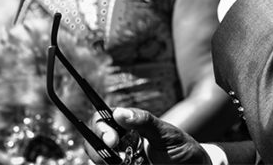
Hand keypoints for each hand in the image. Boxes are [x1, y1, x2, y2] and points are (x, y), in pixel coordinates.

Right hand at [90, 108, 209, 164]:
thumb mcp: (165, 133)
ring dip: (106, 162)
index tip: (112, 140)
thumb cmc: (179, 147)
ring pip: (99, 159)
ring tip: (126, 163)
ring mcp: (119, 159)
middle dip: (98, 150)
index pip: (102, 120)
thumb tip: (119, 112)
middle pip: (93, 143)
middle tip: (118, 158)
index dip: (100, 128)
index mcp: (127, 126)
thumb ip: (144, 122)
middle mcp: (119, 143)